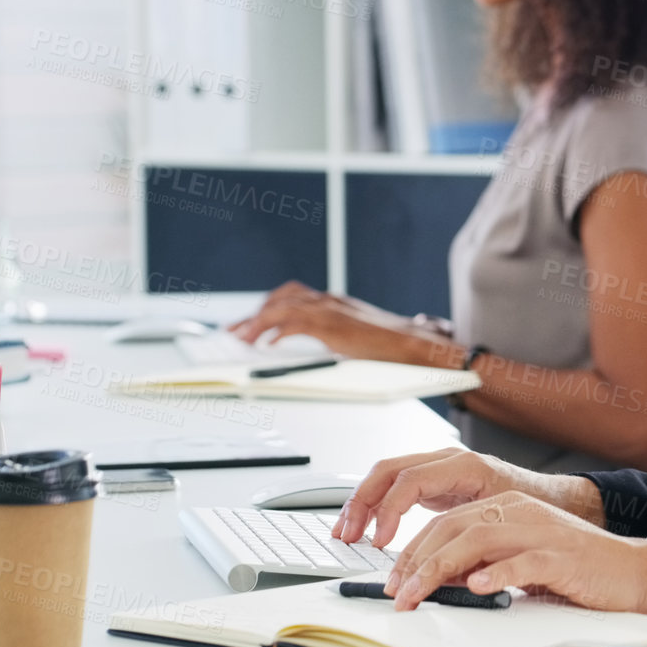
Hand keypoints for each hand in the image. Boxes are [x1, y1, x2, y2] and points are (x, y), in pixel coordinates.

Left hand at [227, 281, 425, 361]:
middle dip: (252, 315)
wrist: (413, 344)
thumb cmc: (389, 345)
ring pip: (282, 307)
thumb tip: (317, 350)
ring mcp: (330, 311)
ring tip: (242, 339)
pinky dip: (277, 331)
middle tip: (233, 331)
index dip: (265, 308)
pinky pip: (295, 323)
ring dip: (258, 323)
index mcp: (332, 302)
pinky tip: (268, 343)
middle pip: (279, 299)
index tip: (247, 322)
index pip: (290, 297)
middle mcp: (328, 301)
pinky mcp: (332, 325)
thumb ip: (334, 336)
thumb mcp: (355, 336)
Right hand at [335, 448, 548, 547]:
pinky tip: (365, 526)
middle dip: (362, 502)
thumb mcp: (503, 520)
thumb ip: (472, 536)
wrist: (548, 496)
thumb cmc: (531, 506)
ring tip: (346, 531)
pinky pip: (395, 485)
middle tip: (347, 535)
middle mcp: (446, 460)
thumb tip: (442, 566)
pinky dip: (375, 503)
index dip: (389, 511)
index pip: (410, 480)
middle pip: (388, 470)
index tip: (380, 541)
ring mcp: (437, 467)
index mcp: (463, 465)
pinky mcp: (434, 480)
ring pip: (386, 474)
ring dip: (361, 502)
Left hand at [382, 491, 646, 614]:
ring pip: (478, 541)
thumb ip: (482, 562)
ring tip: (419, 594)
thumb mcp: (518, 561)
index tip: (393, 580)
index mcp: (506, 508)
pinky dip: (497, 574)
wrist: (630, 570)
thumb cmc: (574, 568)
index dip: (413, 550)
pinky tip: (477, 587)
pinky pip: (524, 562)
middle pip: (453, 527)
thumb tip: (440, 577)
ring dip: (441, 570)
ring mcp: (540, 531)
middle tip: (396, 592)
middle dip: (417, 561)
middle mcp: (519, 512)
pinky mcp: (562, 556)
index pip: (446, 522)